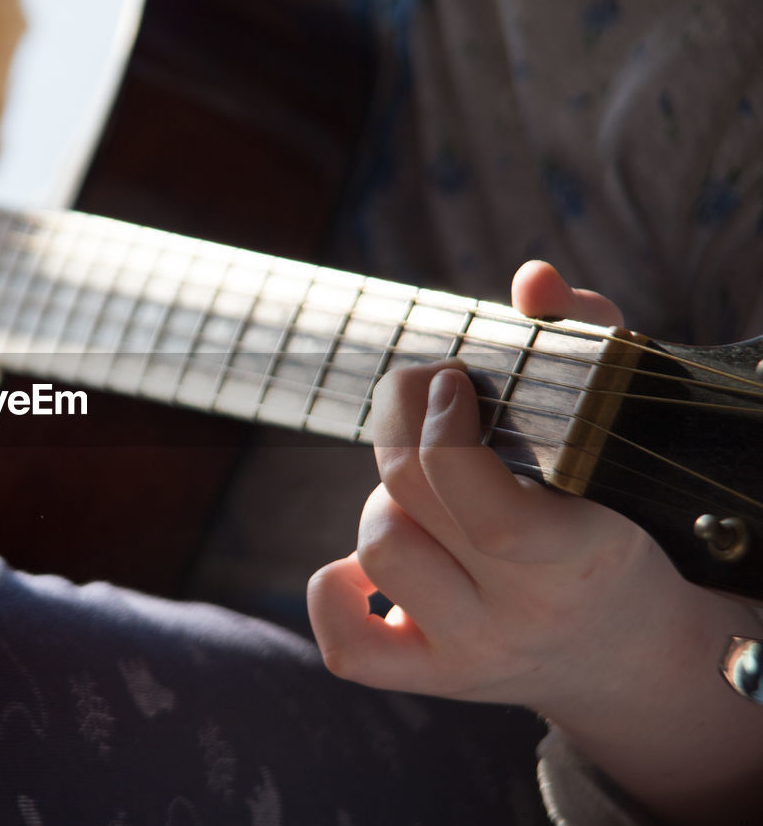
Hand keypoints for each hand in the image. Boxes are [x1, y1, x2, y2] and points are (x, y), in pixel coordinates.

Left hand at [308, 261, 762, 819]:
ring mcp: (471, 654)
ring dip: (385, 500)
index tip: (449, 379)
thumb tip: (530, 280)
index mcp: (581, 555)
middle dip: (400, 429)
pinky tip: (364, 564)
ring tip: (426, 490)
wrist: (622, 646)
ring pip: (378, 551)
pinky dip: (334, 592)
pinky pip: (348, 649)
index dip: (443, 435)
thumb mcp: (619, 428)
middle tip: (425, 396)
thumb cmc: (614, 514)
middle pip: (409, 507)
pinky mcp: (431, 677)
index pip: (487, 509)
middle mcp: (521, 616)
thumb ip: (587, 339)